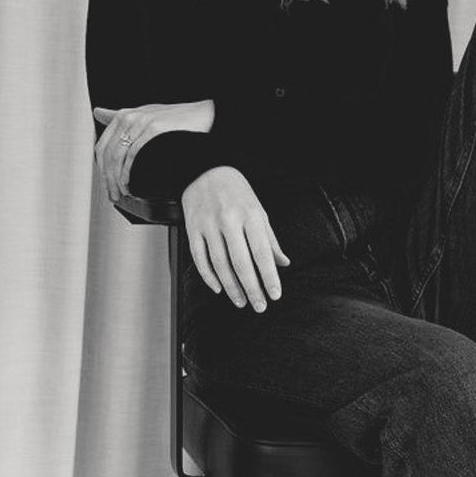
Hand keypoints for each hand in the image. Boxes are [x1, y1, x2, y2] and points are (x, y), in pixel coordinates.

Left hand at [93, 100, 214, 200]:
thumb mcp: (145, 115)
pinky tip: (130, 183)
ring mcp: (141, 122)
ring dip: (116, 179)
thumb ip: (120, 117)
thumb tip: (98, 113)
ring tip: (123, 193)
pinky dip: (128, 172)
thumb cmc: (177, 120)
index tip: (107, 185)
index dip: (102, 171)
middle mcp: (130, 117)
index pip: (102, 147)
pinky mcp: (154, 129)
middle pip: (107, 154)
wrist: (204, 118)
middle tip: (114, 194)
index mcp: (124, 115)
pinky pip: (133, 154)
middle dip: (107, 179)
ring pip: (117, 156)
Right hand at [181, 167, 290, 311]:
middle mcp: (229, 220)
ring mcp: (209, 225)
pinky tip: (219, 288)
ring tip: (241, 301)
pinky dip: (209, 277)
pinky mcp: (192, 229)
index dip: (269, 276)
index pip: (263, 252)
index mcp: (251, 216)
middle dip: (252, 288)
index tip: (275, 295)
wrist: (206, 171)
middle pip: (241, 262)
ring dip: (231, 287)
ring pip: (220, 264)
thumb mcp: (259, 212)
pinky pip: (200, 258)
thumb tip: (283, 264)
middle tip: (259, 306)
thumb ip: (270, 240)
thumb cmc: (237, 193)